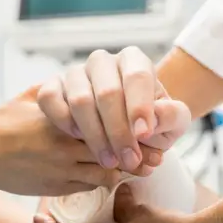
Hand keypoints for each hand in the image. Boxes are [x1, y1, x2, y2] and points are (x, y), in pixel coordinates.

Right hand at [0, 85, 158, 195]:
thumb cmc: (6, 121)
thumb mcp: (33, 95)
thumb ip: (61, 88)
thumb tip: (88, 79)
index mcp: (64, 114)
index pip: (109, 117)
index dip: (134, 125)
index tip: (149, 129)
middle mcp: (66, 141)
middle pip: (115, 146)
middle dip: (139, 152)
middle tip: (159, 154)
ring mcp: (62, 166)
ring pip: (108, 169)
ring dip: (128, 169)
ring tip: (145, 166)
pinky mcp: (58, 186)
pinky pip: (92, 185)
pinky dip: (108, 181)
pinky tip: (119, 177)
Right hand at [36, 47, 189, 173]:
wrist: (127, 130)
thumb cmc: (151, 123)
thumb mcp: (172, 122)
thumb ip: (171, 116)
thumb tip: (155, 116)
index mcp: (134, 61)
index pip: (137, 77)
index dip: (140, 107)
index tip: (144, 135)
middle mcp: (103, 62)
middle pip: (108, 92)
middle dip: (120, 131)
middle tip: (129, 160)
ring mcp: (76, 73)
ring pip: (79, 100)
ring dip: (96, 136)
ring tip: (110, 161)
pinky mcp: (53, 87)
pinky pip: (50, 100)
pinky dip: (63, 121)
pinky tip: (78, 138)